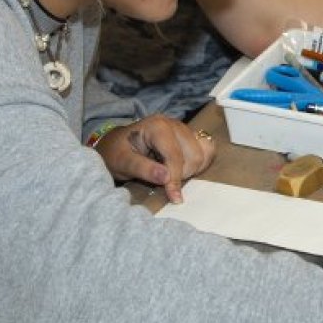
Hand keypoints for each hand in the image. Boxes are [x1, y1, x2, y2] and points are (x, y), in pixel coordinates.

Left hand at [94, 116, 215, 203]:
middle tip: (166, 184)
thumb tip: (166, 177)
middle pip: (194, 155)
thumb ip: (143, 169)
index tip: (173, 198)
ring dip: (191, 170)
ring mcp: (184, 129)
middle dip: (183, 174)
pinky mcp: (189, 137)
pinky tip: (182, 170)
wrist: (116, 145)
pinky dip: (199, 164)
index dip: (175, 179)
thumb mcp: (122, 163)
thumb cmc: (116, 153)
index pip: (175, 156)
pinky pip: (206, 150)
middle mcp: (174, 124)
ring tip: (171, 176)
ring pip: (202, 154)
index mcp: (157, 126)